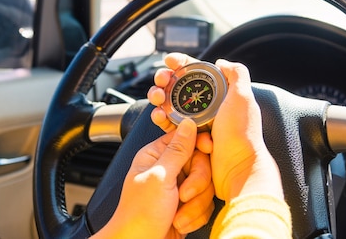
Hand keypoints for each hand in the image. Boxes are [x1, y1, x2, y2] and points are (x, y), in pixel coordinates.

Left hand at [94, 119, 214, 238]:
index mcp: (157, 155)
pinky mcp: (188, 206)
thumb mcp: (159, 177)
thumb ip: (177, 150)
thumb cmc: (138, 215)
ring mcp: (179, 188)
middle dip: (197, 183)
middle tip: (183, 194)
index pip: (187, 138)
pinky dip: (196, 217)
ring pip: (206, 186)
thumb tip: (188, 123)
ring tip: (177, 214)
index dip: (200, 145)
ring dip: (195, 205)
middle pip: (202, 163)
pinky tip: (180, 222)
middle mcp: (169, 169)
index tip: (207, 150)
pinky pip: (206, 204)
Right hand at [148, 53, 283, 202]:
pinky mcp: (188, 139)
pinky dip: (162, 119)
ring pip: (171, 105)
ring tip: (157, 102)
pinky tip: (159, 117)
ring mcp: (198, 123)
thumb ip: (236, 73)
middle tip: (159, 85)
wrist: (237, 169)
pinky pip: (170, 125)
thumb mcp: (243, 97)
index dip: (181, 64)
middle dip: (165, 83)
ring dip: (160, 100)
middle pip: (179, 87)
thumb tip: (221, 62)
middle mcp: (209, 107)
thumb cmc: (241, 134)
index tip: (169, 61)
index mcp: (220, 94)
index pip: (197, 73)